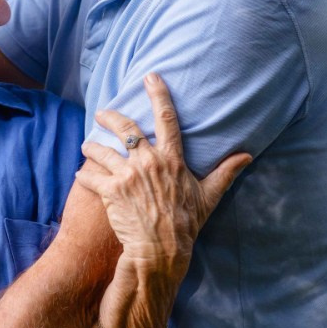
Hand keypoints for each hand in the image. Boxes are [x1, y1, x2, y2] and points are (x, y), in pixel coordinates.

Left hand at [76, 73, 249, 283]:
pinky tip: (80, 174)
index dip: (158, 94)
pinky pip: (90, 177)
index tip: (150, 77)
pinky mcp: (111, 192)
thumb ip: (225, 172)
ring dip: (92, 146)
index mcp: (172, 159)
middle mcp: (148, 162)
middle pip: (126, 129)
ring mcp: (128, 175)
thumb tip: (247, 156)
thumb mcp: (209, 196)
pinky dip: (83, 175)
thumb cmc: (186, 224)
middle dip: (111, 116)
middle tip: (102, 113)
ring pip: (102, 150)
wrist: (162, 250)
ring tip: (87, 146)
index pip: (166, 119)